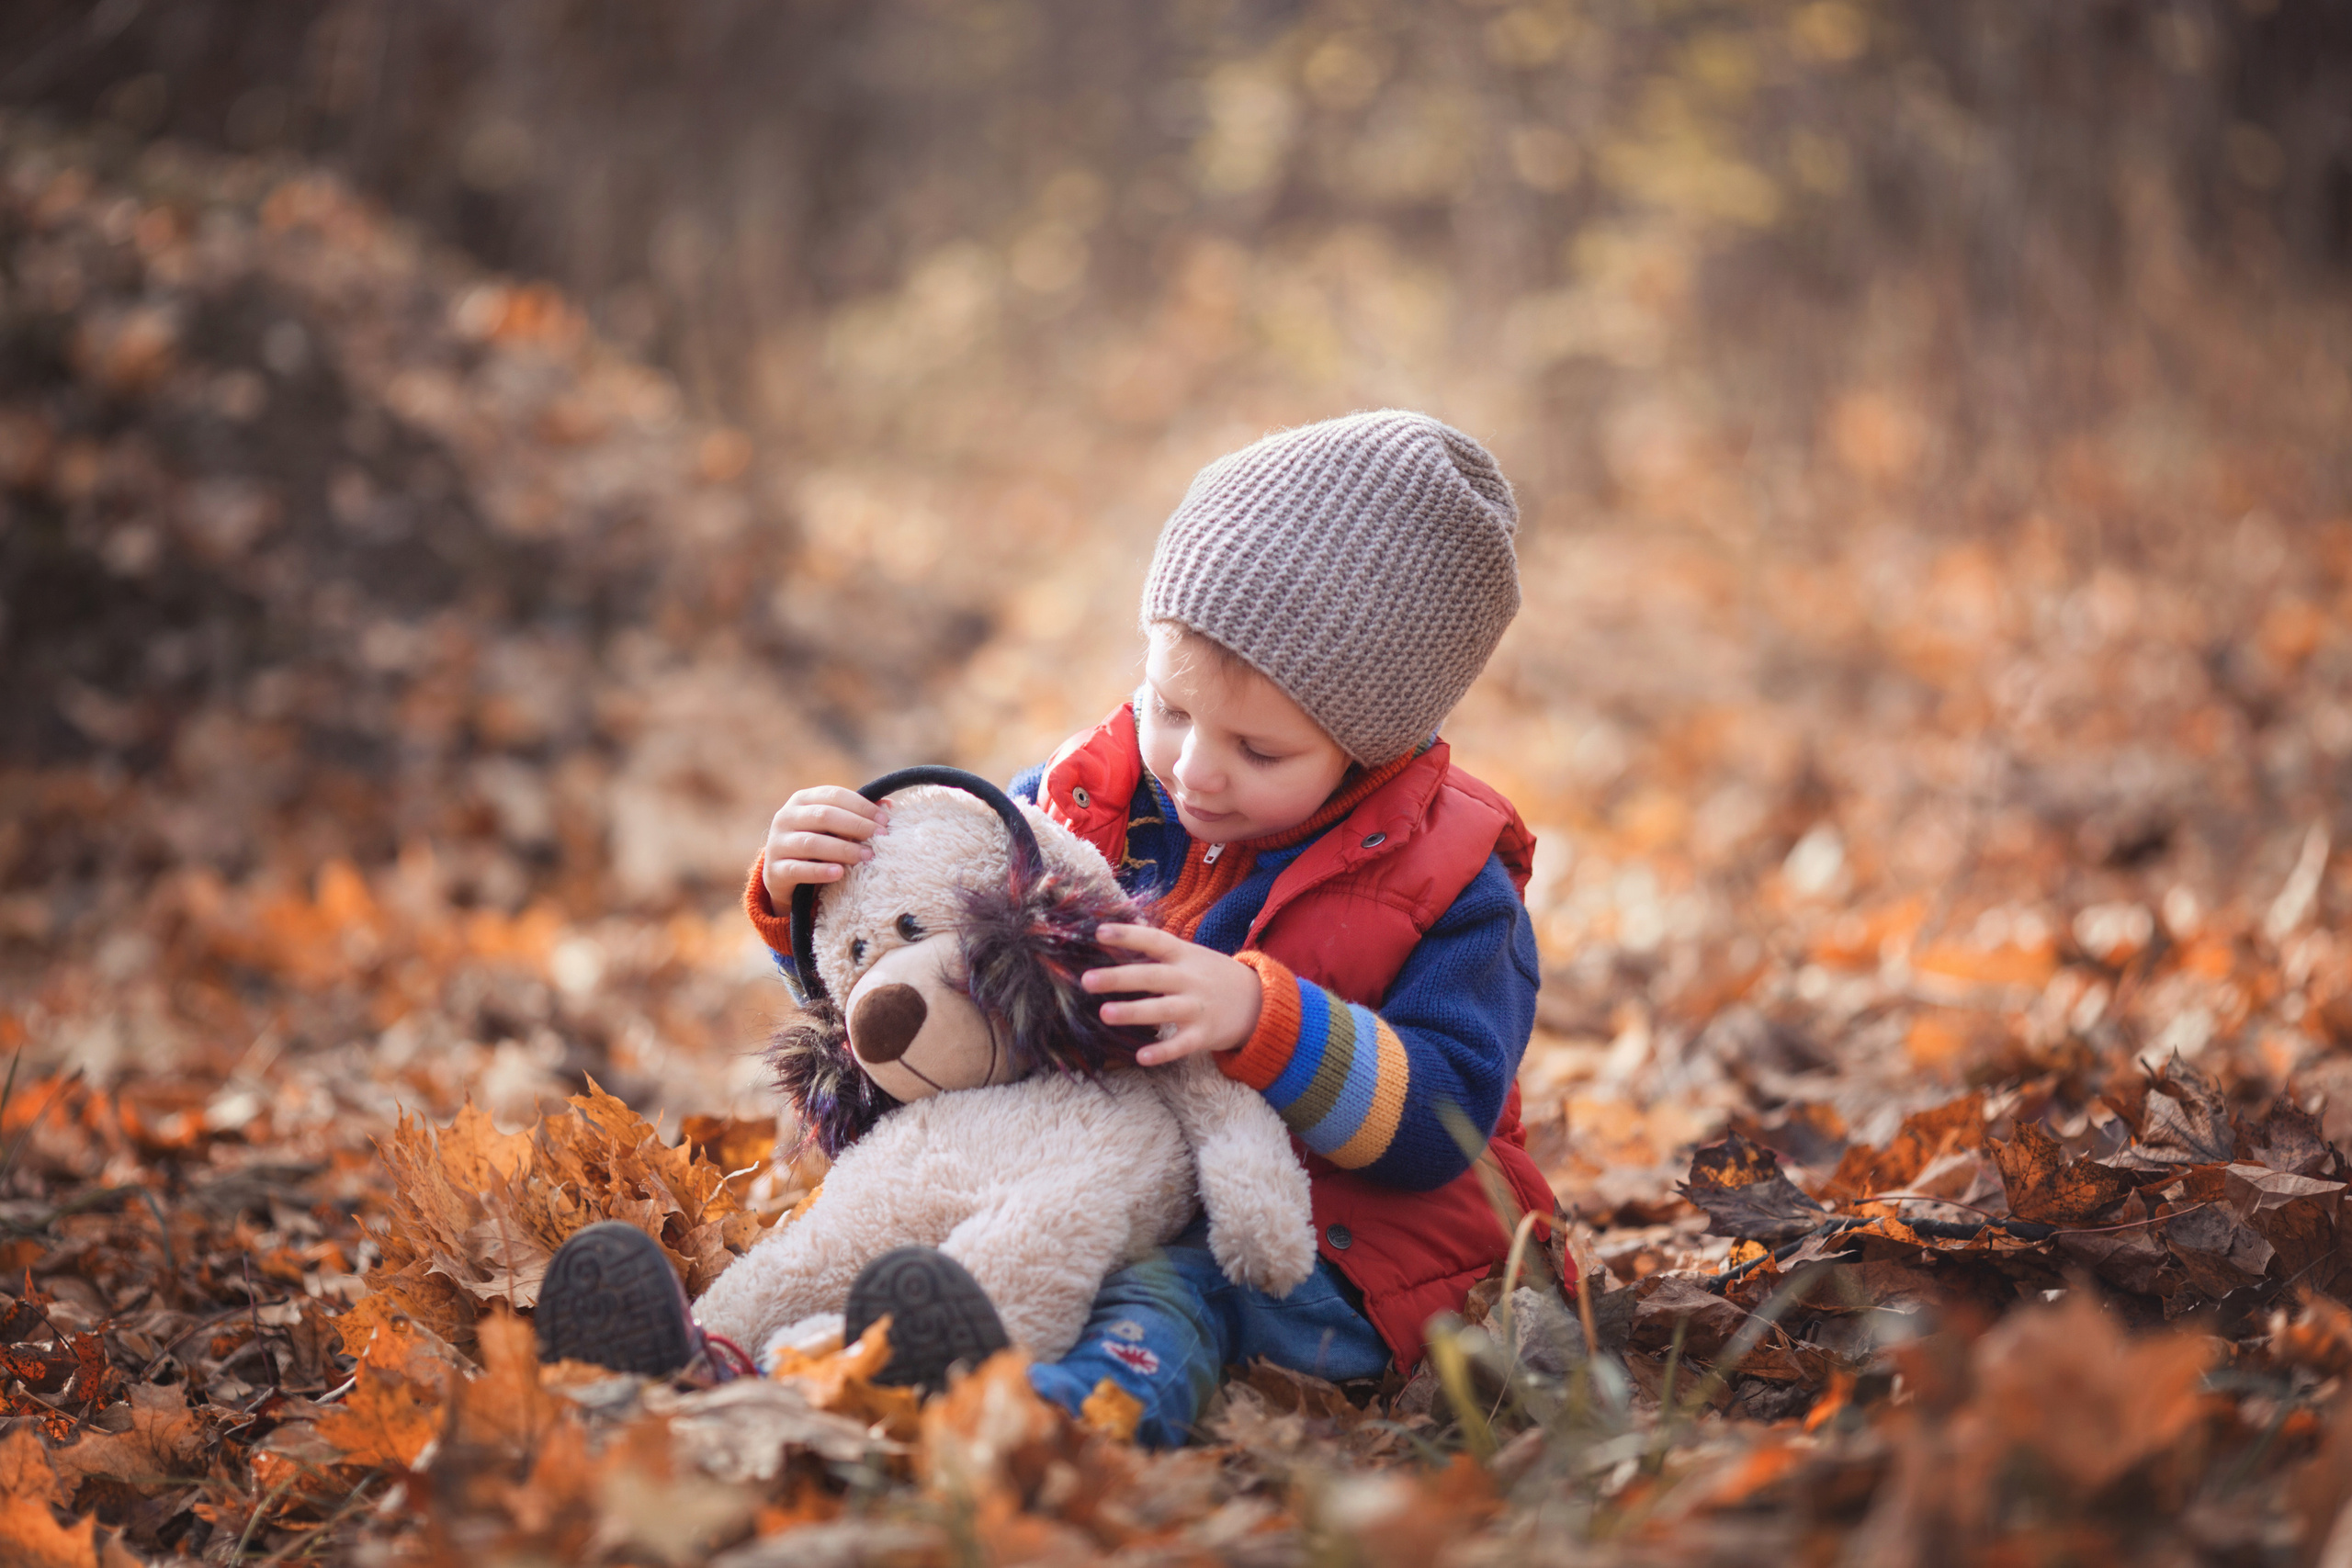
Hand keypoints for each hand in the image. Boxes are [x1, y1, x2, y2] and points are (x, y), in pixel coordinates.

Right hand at [760, 786, 887, 904]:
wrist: (784, 877)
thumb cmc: (818, 846)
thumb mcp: (834, 827)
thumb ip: (857, 815)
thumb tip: (889, 805)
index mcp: (802, 800)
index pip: (834, 795)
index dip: (861, 806)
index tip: (884, 821)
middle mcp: (786, 817)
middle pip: (824, 816)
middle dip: (856, 826)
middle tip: (880, 838)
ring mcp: (777, 843)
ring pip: (812, 843)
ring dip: (843, 849)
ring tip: (867, 857)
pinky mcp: (774, 870)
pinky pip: (798, 869)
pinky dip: (820, 871)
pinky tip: (839, 873)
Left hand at [1084, 925, 1262, 1064]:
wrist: (1260, 1002)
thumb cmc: (1212, 976)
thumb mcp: (1191, 956)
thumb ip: (1159, 952)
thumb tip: (1115, 939)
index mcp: (1184, 956)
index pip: (1154, 940)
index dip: (1128, 934)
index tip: (1099, 932)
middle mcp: (1189, 979)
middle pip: (1152, 976)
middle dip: (1120, 978)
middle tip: (1087, 980)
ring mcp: (1198, 1007)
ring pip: (1163, 1009)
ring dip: (1134, 1012)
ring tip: (1104, 1014)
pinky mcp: (1204, 1035)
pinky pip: (1181, 1044)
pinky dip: (1163, 1051)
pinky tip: (1141, 1056)